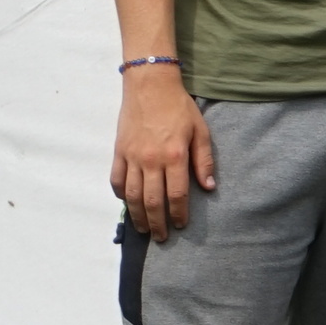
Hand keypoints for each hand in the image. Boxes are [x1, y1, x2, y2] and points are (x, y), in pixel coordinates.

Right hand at [110, 68, 218, 234]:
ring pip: (132, 196)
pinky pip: (116, 181)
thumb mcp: (200, 131)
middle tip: (161, 237)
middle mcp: (151, 160)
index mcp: (174, 156)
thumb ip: (203, 160)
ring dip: (137, 215)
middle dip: (157, 223)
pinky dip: (121, 196)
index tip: (181, 225)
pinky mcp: (118, 153)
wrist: (150, 86)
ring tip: (143, 229)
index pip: (176, 194)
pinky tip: (128, 204)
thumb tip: (209, 187)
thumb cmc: (179, 108)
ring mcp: (131, 157)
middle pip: (152, 201)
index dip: (179, 213)